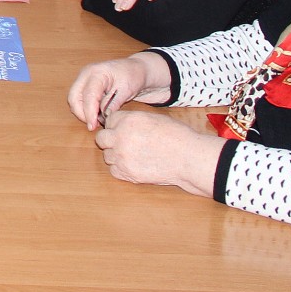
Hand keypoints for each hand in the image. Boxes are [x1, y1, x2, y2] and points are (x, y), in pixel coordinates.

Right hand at [67, 52, 172, 128]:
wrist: (134, 69)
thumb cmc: (133, 76)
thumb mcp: (127, 90)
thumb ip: (114, 103)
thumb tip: (104, 116)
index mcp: (97, 72)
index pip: (88, 95)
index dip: (89, 112)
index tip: (93, 126)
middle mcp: (86, 74)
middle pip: (74, 97)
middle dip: (81, 113)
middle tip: (94, 126)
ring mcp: (83, 79)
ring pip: (74, 100)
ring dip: (83, 112)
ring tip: (98, 120)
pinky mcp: (84, 85)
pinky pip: (78, 100)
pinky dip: (85, 110)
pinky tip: (97, 115)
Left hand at [93, 111, 224, 196]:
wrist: (189, 158)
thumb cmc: (177, 136)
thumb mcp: (153, 118)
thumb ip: (132, 120)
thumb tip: (120, 123)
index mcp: (127, 120)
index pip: (109, 121)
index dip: (117, 126)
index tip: (124, 131)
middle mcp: (120, 137)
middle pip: (101, 139)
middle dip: (110, 141)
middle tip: (124, 144)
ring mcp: (122, 156)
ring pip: (107, 156)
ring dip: (117, 156)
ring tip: (135, 156)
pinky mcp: (127, 173)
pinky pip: (114, 171)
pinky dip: (122, 170)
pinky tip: (135, 166)